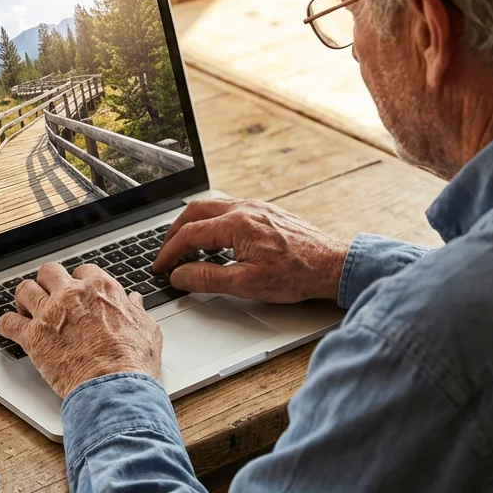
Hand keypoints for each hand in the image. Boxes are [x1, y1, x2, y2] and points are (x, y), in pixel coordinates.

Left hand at [0, 262, 162, 398]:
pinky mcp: (34, 337)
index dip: (79, 281)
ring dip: (24, 298)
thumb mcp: (146, 330)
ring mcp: (50, 314)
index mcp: (101, 289)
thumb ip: (137, 311)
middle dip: (48, 282)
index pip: (83, 271)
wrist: (114, 387)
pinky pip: (8, 323)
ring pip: (25, 290)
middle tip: (49, 294)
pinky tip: (9, 328)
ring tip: (26, 308)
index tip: (77, 290)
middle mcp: (72, 295)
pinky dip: (6, 325)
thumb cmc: (132, 362)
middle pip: (49, 272)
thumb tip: (133, 302)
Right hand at [152, 199, 347, 303]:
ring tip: (187, 249)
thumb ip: (208, 279)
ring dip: (194, 225)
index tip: (160, 267)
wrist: (332, 265)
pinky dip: (213, 223)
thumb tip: (180, 275)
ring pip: (212, 207)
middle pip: (195, 212)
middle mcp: (245, 209)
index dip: (169, 252)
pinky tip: (217, 242)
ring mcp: (256, 207)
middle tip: (166, 253)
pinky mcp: (266, 212)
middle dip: (175, 233)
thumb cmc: (296, 275)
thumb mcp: (246, 284)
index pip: (190, 234)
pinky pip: (229, 209)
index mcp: (236, 224)